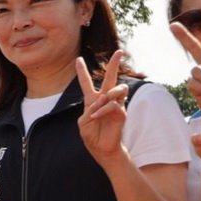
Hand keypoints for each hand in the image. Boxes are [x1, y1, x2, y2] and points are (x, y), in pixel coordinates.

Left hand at [75, 51, 130, 165]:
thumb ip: (90, 108)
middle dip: (114, 64)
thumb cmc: (91, 135)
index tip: (78, 59)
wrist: (101, 149)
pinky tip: (97, 116)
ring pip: (116, 89)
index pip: (86, 83)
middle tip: (119, 52)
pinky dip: (103, 109)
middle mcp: (105, 99)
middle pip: (110, 78)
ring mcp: (115, 105)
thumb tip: (103, 99)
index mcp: (92, 100)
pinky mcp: (121, 112)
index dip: (82, 71)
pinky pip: (113, 104)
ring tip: (98, 106)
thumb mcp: (83, 121)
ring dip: (106, 97)